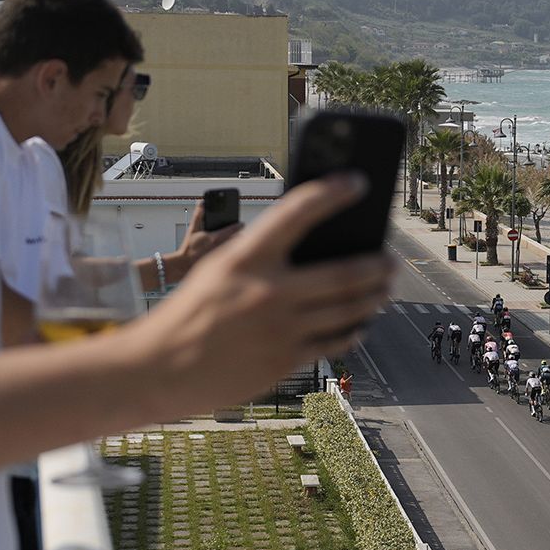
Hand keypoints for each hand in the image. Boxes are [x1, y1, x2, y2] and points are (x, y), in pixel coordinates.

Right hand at [133, 173, 393, 409]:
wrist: (159, 368)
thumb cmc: (191, 312)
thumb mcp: (217, 269)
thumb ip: (261, 255)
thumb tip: (315, 248)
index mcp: (245, 257)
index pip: (297, 211)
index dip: (333, 192)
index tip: (359, 182)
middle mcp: (268, 290)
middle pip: (346, 272)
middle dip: (378, 264)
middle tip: (391, 259)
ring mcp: (281, 328)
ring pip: (350, 309)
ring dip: (375, 296)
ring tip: (384, 289)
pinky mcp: (286, 360)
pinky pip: (335, 341)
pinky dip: (354, 329)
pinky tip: (360, 323)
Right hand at [171, 198, 243, 277]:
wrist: (185, 264)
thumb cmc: (189, 246)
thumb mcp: (193, 229)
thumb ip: (198, 215)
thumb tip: (201, 203)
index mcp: (215, 237)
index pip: (232, 230)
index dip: (238, 225)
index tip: (242, 223)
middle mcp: (220, 246)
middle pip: (236, 239)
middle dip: (239, 235)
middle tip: (241, 231)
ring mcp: (221, 255)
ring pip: (234, 247)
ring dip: (236, 243)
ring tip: (238, 238)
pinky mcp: (221, 261)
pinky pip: (230, 254)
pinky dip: (232, 250)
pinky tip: (232, 248)